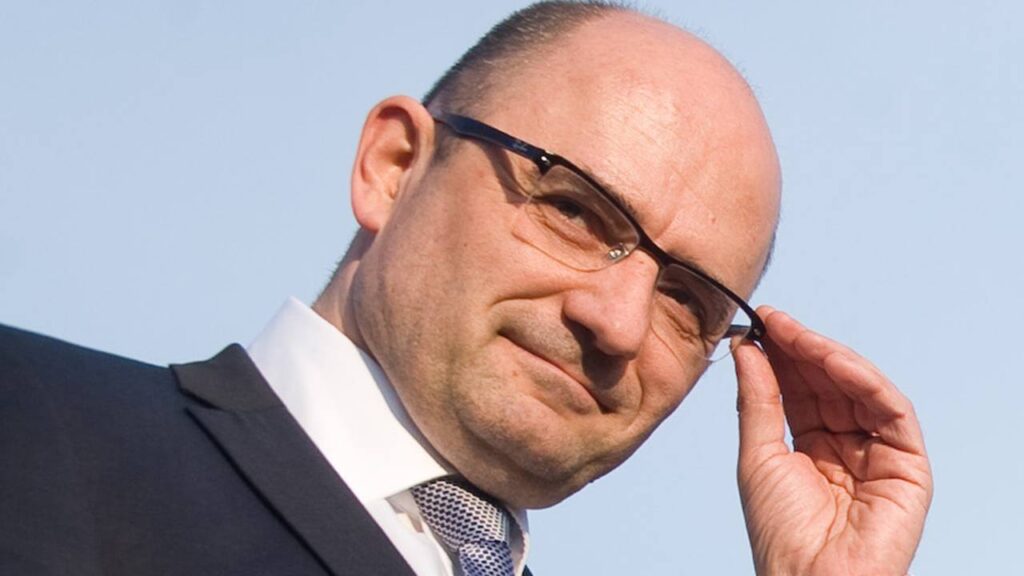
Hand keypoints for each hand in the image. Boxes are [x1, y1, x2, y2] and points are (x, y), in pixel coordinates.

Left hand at [733, 307, 931, 575]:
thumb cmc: (781, 534)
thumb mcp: (758, 454)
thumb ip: (758, 399)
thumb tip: (747, 348)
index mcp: (810, 451)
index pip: (799, 392)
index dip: (782, 357)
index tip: (760, 324)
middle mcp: (846, 449)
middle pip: (828, 386)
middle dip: (800, 350)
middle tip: (774, 320)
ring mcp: (878, 455)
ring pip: (858, 390)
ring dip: (826, 356)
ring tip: (793, 333)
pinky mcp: (908, 463)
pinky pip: (889, 409)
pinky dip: (861, 378)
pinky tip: (829, 358)